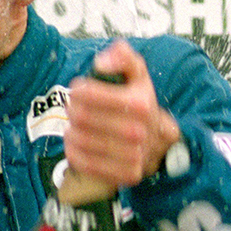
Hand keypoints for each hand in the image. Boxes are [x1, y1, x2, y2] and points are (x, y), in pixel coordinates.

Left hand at [65, 40, 181, 186]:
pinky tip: (76, 142)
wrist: (158, 140)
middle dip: (73, 109)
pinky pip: (84, 163)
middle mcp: (139, 132)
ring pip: (80, 140)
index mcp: (141, 103)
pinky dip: (73, 151)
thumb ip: (122, 56)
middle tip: (74, 107)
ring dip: (71, 130)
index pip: (89, 95)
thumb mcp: (137, 74)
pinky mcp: (126, 174)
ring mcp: (134, 156)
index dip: (78, 90)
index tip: (79, 89)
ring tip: (75, 125)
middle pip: (82, 117)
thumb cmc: (139, 101)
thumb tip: (101, 63)